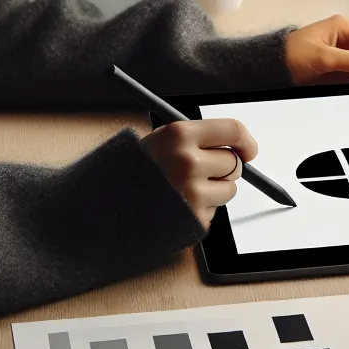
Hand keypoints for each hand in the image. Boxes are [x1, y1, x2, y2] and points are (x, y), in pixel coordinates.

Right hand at [140, 118, 258, 227]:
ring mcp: (193, 192)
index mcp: (179, 134)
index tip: (248, 150)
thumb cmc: (130, 174)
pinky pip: (213, 211)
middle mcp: (189, 161)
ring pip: (229, 190)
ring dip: (214, 191)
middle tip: (204, 173)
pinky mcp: (194, 219)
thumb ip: (194, 140)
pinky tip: (176, 207)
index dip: (245, 141)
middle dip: (224, 169)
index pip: (231, 130)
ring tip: (184, 192)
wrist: (101, 210)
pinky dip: (201, 210)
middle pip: (234, 163)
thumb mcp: (157, 142)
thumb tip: (237, 147)